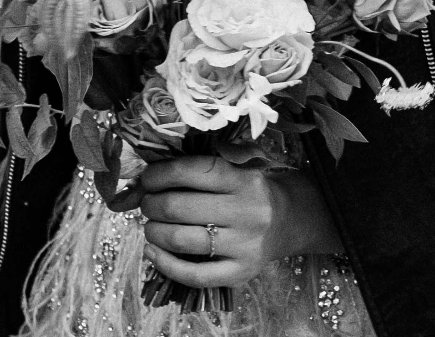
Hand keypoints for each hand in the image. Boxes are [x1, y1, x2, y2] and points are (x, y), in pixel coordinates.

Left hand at [137, 155, 343, 289]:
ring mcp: (244, 245)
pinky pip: (194, 275)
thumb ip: (203, 160)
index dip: (160, 174)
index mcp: (243, 178)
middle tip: (147, 204)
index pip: (192, 171)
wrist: (287, 221)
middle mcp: (246, 211)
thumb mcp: (238, 163)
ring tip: (151, 226)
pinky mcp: (240, 273)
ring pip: (181, 240)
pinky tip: (152, 252)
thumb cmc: (250, 189)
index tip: (147, 178)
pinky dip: (165, 264)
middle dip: (151, 204)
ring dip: (154, 232)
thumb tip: (152, 168)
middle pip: (179, 207)